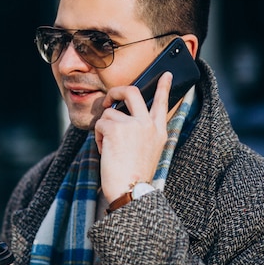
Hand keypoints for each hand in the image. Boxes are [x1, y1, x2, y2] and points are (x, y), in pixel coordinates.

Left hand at [94, 72, 171, 201]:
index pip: (162, 103)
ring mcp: (133, 124)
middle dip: (115, 91)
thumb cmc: (135, 176)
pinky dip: (97, 137)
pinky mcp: (116, 128)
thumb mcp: (147, 151)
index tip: (166, 74)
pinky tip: (105, 150)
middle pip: (131, 92)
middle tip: (108, 100)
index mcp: (159, 130)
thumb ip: (140, 132)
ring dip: (103, 129)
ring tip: (109, 147)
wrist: (131, 190)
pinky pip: (100, 124)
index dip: (163, 87)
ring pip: (109, 113)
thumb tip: (120, 116)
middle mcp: (148, 124)